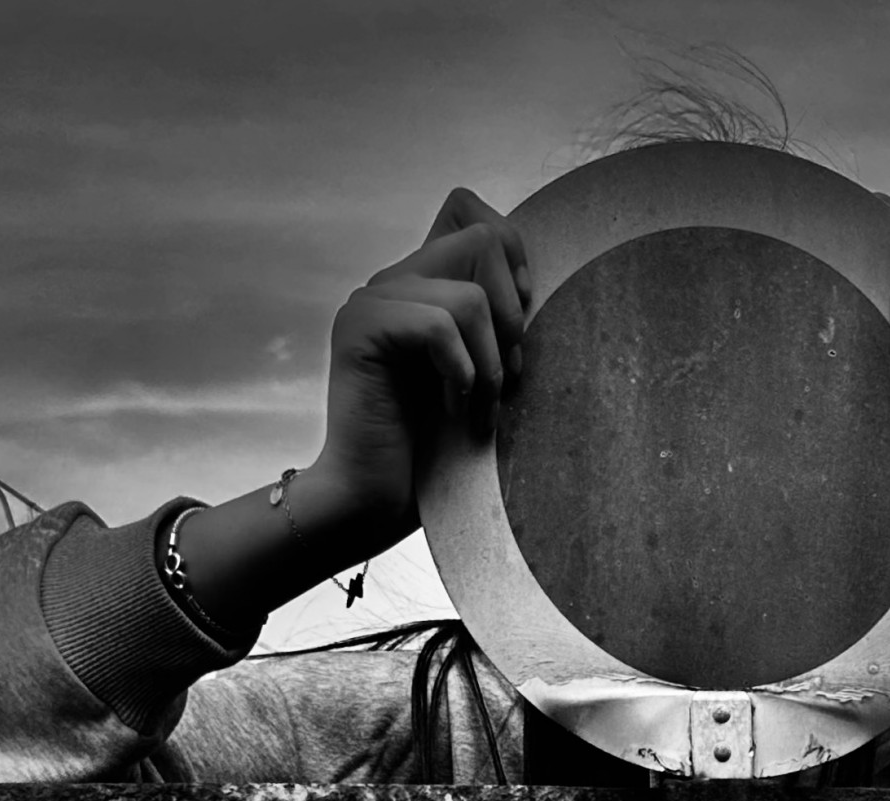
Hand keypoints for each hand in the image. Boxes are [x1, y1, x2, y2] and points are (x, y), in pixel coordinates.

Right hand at [310, 186, 531, 543]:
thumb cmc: (435, 453)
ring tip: (477, 411)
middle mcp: (393, 282)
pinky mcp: (360, 328)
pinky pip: (439, 325)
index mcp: (422, 285)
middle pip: (482, 241)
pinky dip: (461, 375)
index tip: (520, 321)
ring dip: (491, 365)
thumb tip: (529, 284)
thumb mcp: (483, 377)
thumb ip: (494, 324)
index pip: (468, 210)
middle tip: (504, 379)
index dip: (513, 253)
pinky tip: (451, 411)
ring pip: (469, 295)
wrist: (375, 501)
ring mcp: (372, 301)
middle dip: (513, 317)